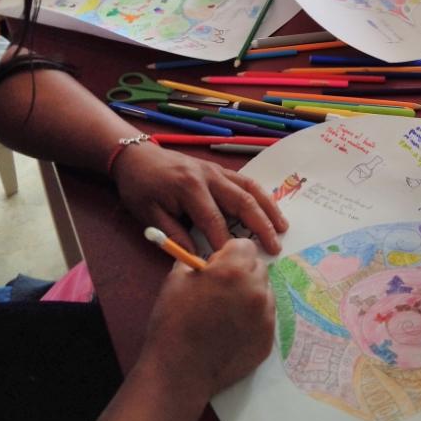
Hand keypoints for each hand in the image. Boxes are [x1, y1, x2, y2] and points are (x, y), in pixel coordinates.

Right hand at [100, 239, 274, 420]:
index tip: (218, 266)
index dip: (229, 253)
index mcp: (234, 270)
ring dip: (249, 295)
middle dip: (241, 272)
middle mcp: (256, 290)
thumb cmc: (173, 323)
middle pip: (257, 267)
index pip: (245, 245)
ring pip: (264, 293)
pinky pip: (265, 318)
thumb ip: (196, 262)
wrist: (179, 372)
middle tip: (220, 289)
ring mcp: (265, 316)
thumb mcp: (177, 280)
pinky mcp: (268, 339)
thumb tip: (206, 259)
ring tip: (225, 312)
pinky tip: (231, 330)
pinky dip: (252, 319)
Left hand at [112, 142, 287, 255]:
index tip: (236, 264)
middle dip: (260, 226)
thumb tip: (197, 260)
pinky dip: (261, 196)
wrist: (137, 156)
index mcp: (190, 187)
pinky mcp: (220, 170)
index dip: (225, 244)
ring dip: (268, 209)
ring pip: (250, 189)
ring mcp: (217, 170)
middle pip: (242, 202)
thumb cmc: (141, 187)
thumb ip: (174, 236)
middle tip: (274, 247)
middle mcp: (209, 176)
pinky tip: (270, 210)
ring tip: (283, 228)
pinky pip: (245, 182)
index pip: (213, 220)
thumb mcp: (149, 215)